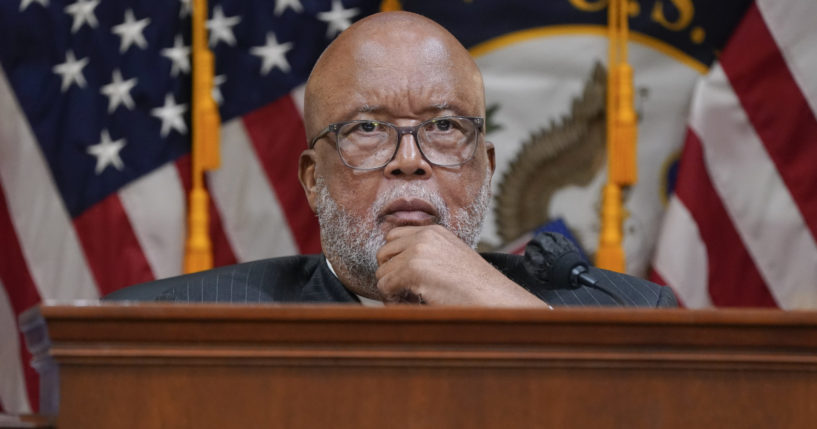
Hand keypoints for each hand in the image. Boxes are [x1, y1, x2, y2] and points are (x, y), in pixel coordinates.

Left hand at [375, 225, 548, 306]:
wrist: (494, 298)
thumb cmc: (476, 287)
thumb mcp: (452, 259)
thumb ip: (428, 255)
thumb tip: (397, 267)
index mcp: (434, 232)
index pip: (394, 237)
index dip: (395, 259)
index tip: (404, 278)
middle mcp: (424, 237)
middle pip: (383, 252)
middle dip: (389, 273)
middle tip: (404, 292)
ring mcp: (418, 251)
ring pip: (382, 272)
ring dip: (391, 289)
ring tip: (410, 300)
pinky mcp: (413, 269)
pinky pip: (385, 286)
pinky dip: (393, 300)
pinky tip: (412, 304)